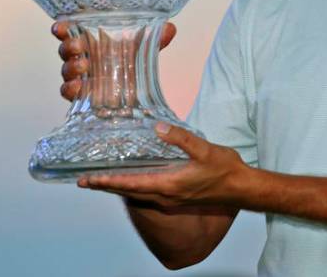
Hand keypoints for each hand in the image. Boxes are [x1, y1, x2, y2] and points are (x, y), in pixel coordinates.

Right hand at [52, 20, 176, 101]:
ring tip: (84, 67)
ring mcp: (79, 77)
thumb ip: (156, 38)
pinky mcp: (82, 95)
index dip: (63, 28)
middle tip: (79, 46)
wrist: (135, 92)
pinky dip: (70, 89)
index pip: (71, 31)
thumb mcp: (143, 48)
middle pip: (65, 50)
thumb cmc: (131, 61)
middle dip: (69, 46)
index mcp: (91, 41)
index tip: (61, 26)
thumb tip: (170, 28)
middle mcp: (81, 57)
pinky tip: (79, 88)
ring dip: (71, 67)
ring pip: (66, 70)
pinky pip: (68, 92)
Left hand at [77, 123, 249, 208]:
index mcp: (168, 185)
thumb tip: (158, 127)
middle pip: (128, 192)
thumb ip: (181, 138)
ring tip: (103, 181)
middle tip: (85, 181)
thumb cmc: (224, 170)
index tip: (88, 179)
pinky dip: (134, 187)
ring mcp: (171, 198)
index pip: (130, 184)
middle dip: (106, 186)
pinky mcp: (177, 196)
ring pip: (137, 194)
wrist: (241, 187)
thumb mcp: (204, 149)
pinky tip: (133, 179)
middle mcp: (165, 195)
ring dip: (119, 188)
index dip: (107, 182)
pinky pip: (148, 193)